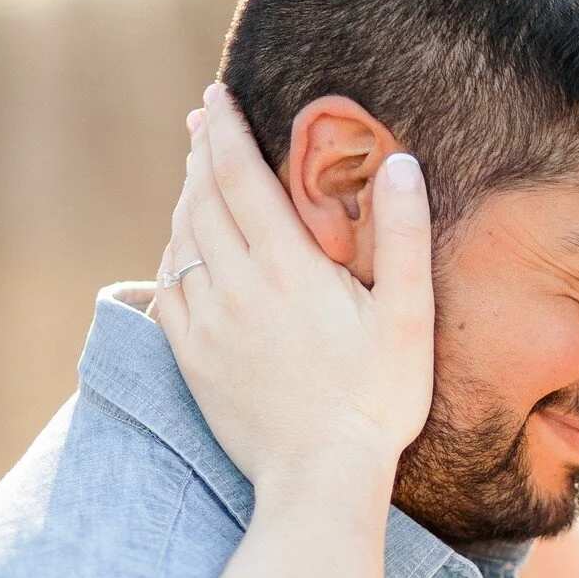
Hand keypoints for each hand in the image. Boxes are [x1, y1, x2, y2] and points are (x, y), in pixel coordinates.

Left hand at [155, 85, 433, 499]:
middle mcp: (236, 286)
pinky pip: (169, 288)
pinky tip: (185, 250)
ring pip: (181, 240)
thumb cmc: (378, 400)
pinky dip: (174, 255)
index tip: (215, 99)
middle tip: (203, 124)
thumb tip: (402, 163)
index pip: (241, 176)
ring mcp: (207, 324)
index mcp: (288, 267)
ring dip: (186, 200)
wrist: (321, 478)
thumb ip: (406, 236)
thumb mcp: (409, 317)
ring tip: (197, 178)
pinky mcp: (192, 358)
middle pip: (203, 199)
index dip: (225, 131)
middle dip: (202, 155)